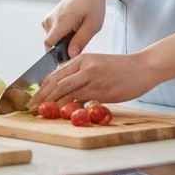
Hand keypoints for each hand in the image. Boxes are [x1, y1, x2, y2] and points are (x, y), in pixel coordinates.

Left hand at [29, 51, 158, 106]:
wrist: (143, 67)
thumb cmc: (120, 67)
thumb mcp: (96, 63)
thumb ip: (80, 73)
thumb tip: (62, 87)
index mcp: (82, 59)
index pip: (55, 74)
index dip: (41, 88)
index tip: (32, 98)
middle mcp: (85, 67)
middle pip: (57, 84)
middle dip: (42, 97)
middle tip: (31, 108)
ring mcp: (94, 80)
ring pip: (68, 94)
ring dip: (54, 105)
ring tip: (43, 113)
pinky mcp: (103, 92)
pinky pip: (83, 101)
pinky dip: (72, 108)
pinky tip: (64, 114)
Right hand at [42, 0, 107, 57]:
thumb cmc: (92, 4)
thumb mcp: (93, 25)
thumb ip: (80, 41)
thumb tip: (70, 55)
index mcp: (61, 22)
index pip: (49, 44)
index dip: (56, 56)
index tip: (67, 60)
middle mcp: (51, 20)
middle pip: (51, 44)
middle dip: (63, 48)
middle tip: (80, 40)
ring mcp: (48, 19)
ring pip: (52, 39)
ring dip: (64, 40)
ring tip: (78, 31)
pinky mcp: (49, 18)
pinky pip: (53, 33)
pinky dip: (62, 34)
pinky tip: (73, 28)